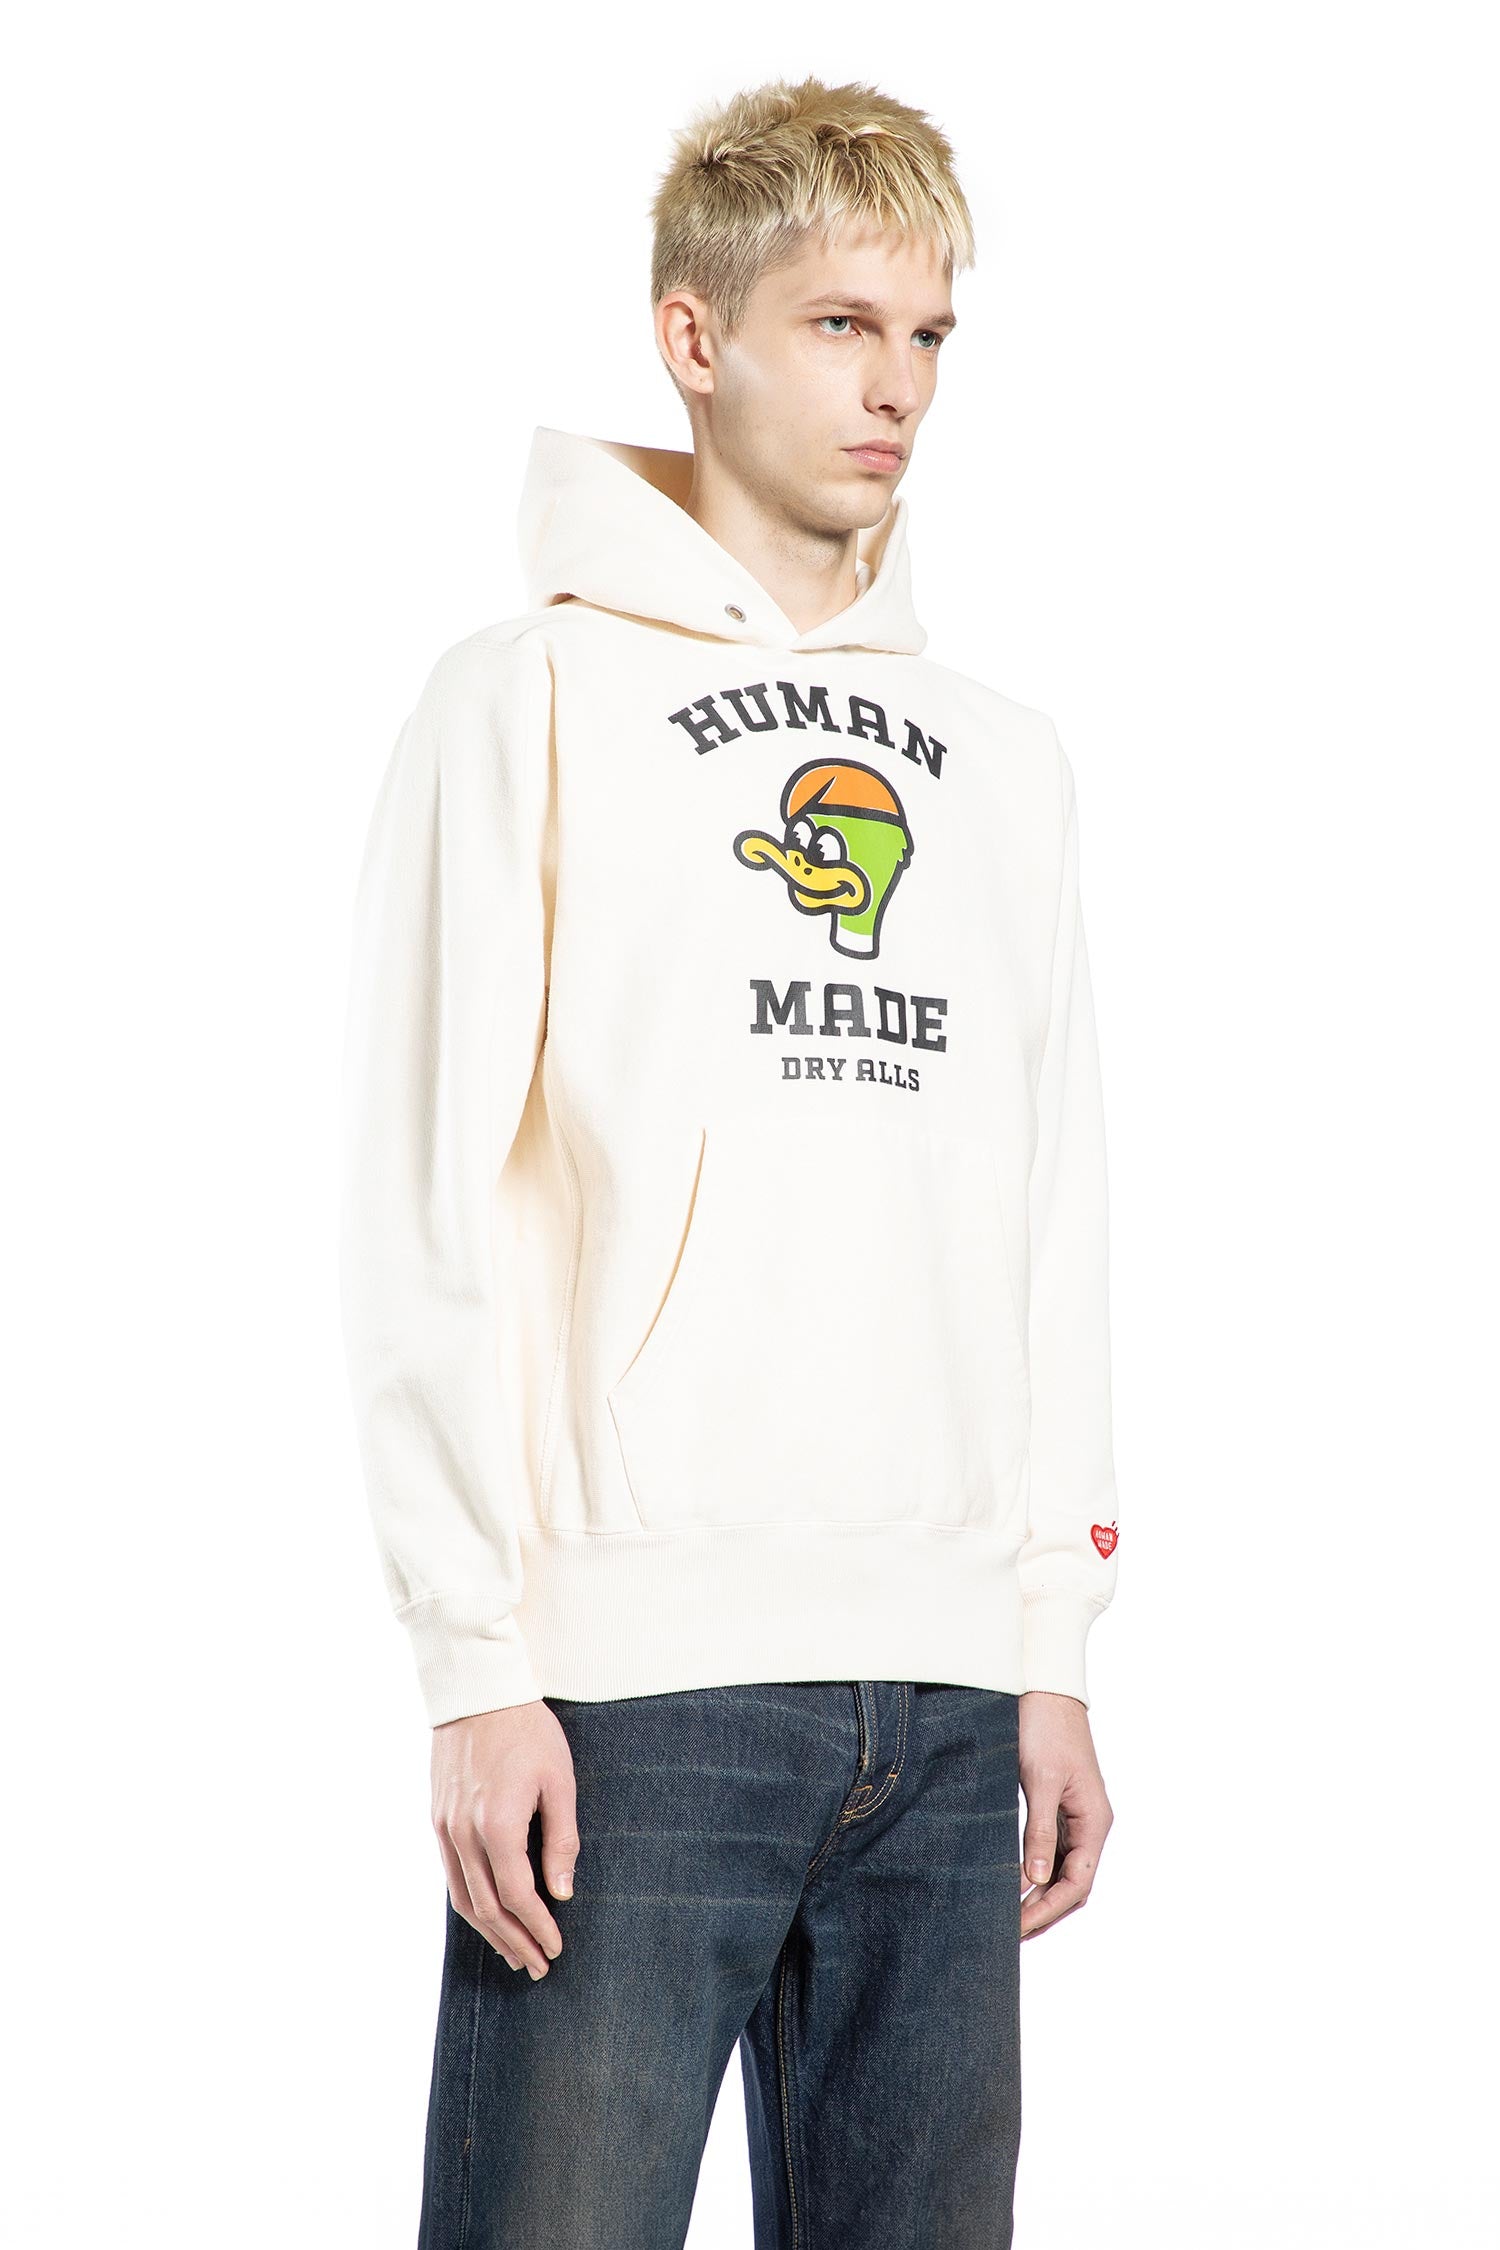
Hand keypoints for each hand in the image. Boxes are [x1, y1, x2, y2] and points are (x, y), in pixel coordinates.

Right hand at [430, 1700, 580, 1977]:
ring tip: (513, 1953)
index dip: (538, 1928)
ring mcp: (445, 1827)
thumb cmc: (527, 1731)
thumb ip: (561, 1838)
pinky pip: (451, 1874)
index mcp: (498, 1825)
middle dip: (514, 1942)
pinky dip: (470, 1902)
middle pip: (488, 1908)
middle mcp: (464, 1833)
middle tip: (537, 1966)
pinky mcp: (437, 1818)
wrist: (477, 1690)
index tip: (556, 1948)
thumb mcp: (559, 1780)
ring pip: (463, 1898)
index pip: (519, 1897)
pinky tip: (488, 1913)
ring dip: (490, 1932)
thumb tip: (562, 1892)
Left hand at [1017, 1690, 1112, 1939]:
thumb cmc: (1045, 1728)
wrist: (1045, 1688)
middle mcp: (1091, 1824)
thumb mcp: (1039, 1780)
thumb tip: (1036, 1880)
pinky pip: (1052, 1853)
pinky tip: (1013, 1885)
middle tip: (1008, 1934)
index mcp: (1095, 1821)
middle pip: (1073, 1885)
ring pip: (1063, 1872)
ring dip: (1040, 1898)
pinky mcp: (1058, 1808)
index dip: (1048, 1910)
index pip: (1077, 1883)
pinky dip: (1036, 1874)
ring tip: (1008, 1919)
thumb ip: (1039, 1831)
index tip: (1017, 1928)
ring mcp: (1076, 1817)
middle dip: (1044, 1912)